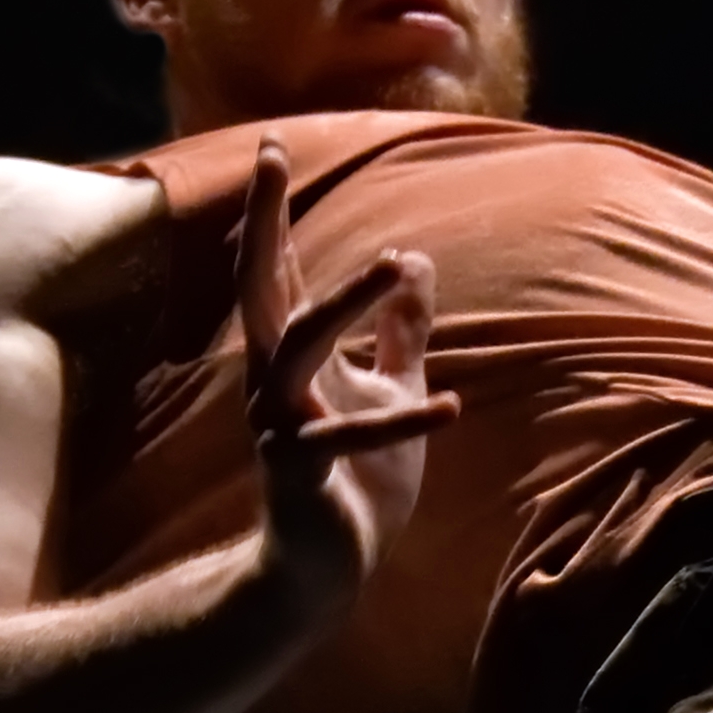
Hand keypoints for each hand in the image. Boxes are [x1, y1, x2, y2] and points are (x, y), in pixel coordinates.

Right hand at [233, 136, 448, 612]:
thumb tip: (415, 256)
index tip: (270, 147)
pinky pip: (352, 437)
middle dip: (264, 222)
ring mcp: (282, 423)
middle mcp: (275, 379)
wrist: (328, 566)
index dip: (273, 211)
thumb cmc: (357, 477)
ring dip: (346, 301)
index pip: (279, 270)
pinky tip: (451, 406)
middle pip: (262, 286)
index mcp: (293, 356)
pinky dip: (404, 420)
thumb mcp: (391, 387)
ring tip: (393, 262)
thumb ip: (402, 330)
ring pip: (300, 345)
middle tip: (269, 160)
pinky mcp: (303, 472)